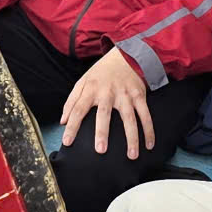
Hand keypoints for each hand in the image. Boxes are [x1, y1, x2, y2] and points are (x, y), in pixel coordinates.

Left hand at [59, 47, 155, 161]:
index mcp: (90, 89)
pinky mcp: (139, 95)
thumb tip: (62, 121)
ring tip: (132, 155)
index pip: (78, 109)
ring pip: (129, 118)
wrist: (125, 55)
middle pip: (104, 114)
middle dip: (102, 132)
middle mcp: (108, 92)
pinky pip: (145, 115)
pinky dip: (149, 130)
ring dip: (132, 137)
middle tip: (101, 150)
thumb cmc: (101, 73)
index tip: (67, 142)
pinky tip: (149, 145)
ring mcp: (125, 94)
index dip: (72, 126)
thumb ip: (71, 101)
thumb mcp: (82, 82)